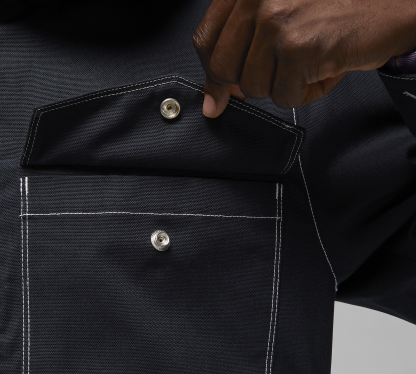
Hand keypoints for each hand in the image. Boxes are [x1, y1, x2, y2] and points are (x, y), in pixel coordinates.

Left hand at [193, 0, 415, 116]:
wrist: (390, 4)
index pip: (207, 40)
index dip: (211, 75)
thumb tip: (219, 94)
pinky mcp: (298, 48)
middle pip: (224, 69)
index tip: (216, 95)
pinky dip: (305, 94)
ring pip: (253, 87)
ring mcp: (277, 22)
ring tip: (308, 64)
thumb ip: (245, 46)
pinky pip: (284, 97)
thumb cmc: (336, 8)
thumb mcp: (281, 13)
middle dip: (247, 83)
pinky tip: (323, 70)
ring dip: (282, 86)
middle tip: (275, 76)